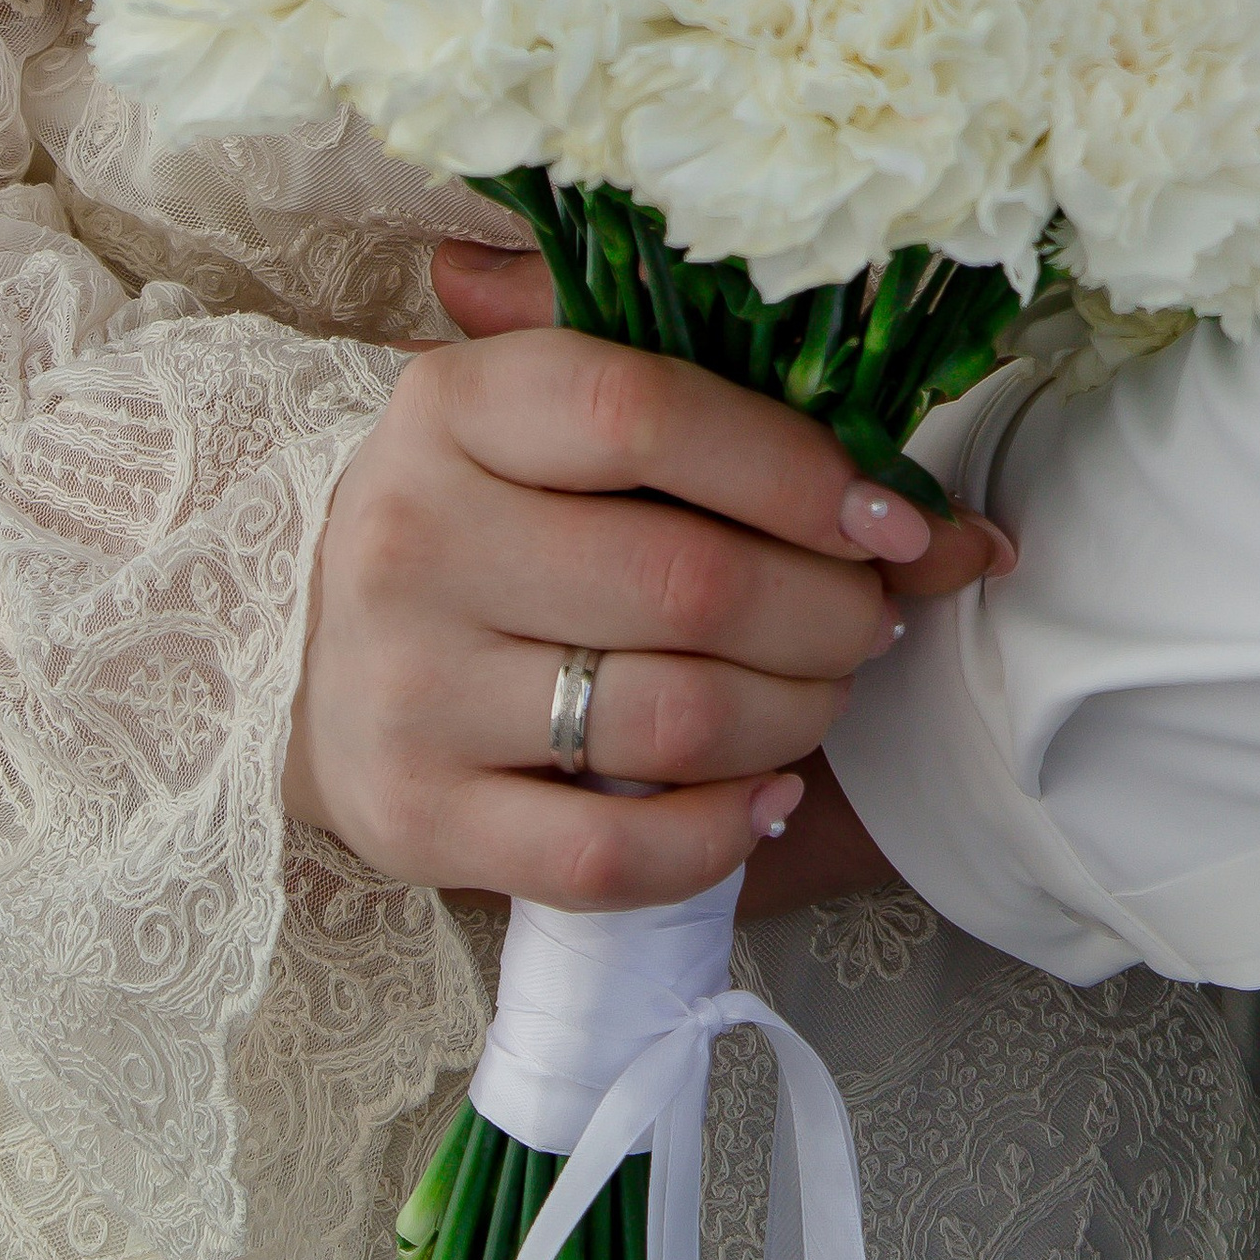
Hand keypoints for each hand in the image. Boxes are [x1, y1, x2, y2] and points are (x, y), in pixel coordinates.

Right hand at [280, 243, 1003, 911]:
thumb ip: (737, 414)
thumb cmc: (486, 507)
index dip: (800, 470)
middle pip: (692, 581)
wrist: (305, 646)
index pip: (650, 415)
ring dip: (797, 712)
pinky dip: (722, 834)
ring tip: (823, 692)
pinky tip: (768, 797)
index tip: (893, 519)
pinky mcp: (416, 820)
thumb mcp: (555, 412)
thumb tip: (954, 520)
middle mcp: (413, 537)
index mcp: (454, 403)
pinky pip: (611, 856)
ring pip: (674, 717)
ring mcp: (407, 688)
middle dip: (829, 608)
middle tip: (870, 615)